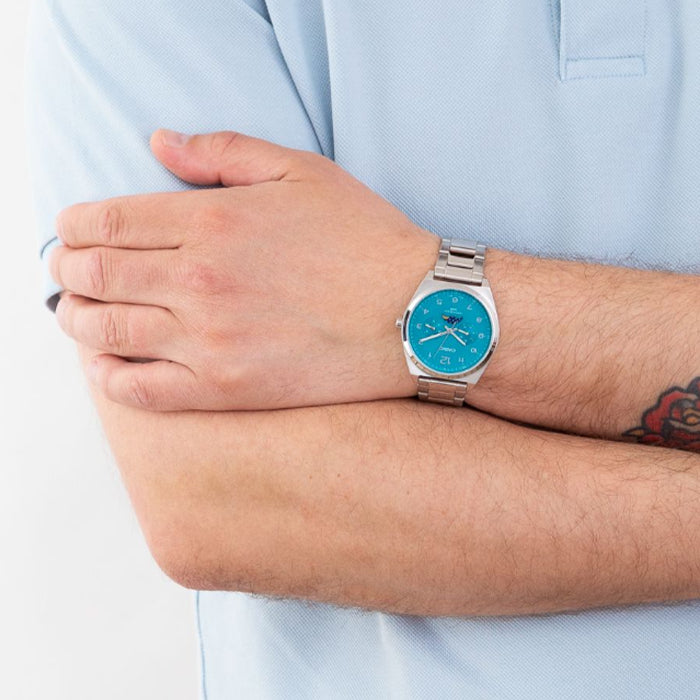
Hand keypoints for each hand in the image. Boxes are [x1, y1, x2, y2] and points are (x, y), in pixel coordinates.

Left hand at [49, 129, 439, 410]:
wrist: (416, 315)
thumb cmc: (365, 242)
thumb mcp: (301, 172)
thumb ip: (221, 153)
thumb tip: (158, 142)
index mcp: (212, 222)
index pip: (106, 221)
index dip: (75, 225)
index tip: (72, 231)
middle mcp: (199, 282)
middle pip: (92, 275)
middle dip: (69, 269)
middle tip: (70, 271)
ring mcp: (208, 342)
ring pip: (105, 331)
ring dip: (77, 318)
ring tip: (79, 313)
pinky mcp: (225, 391)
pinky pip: (139, 390)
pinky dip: (108, 376)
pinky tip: (107, 363)